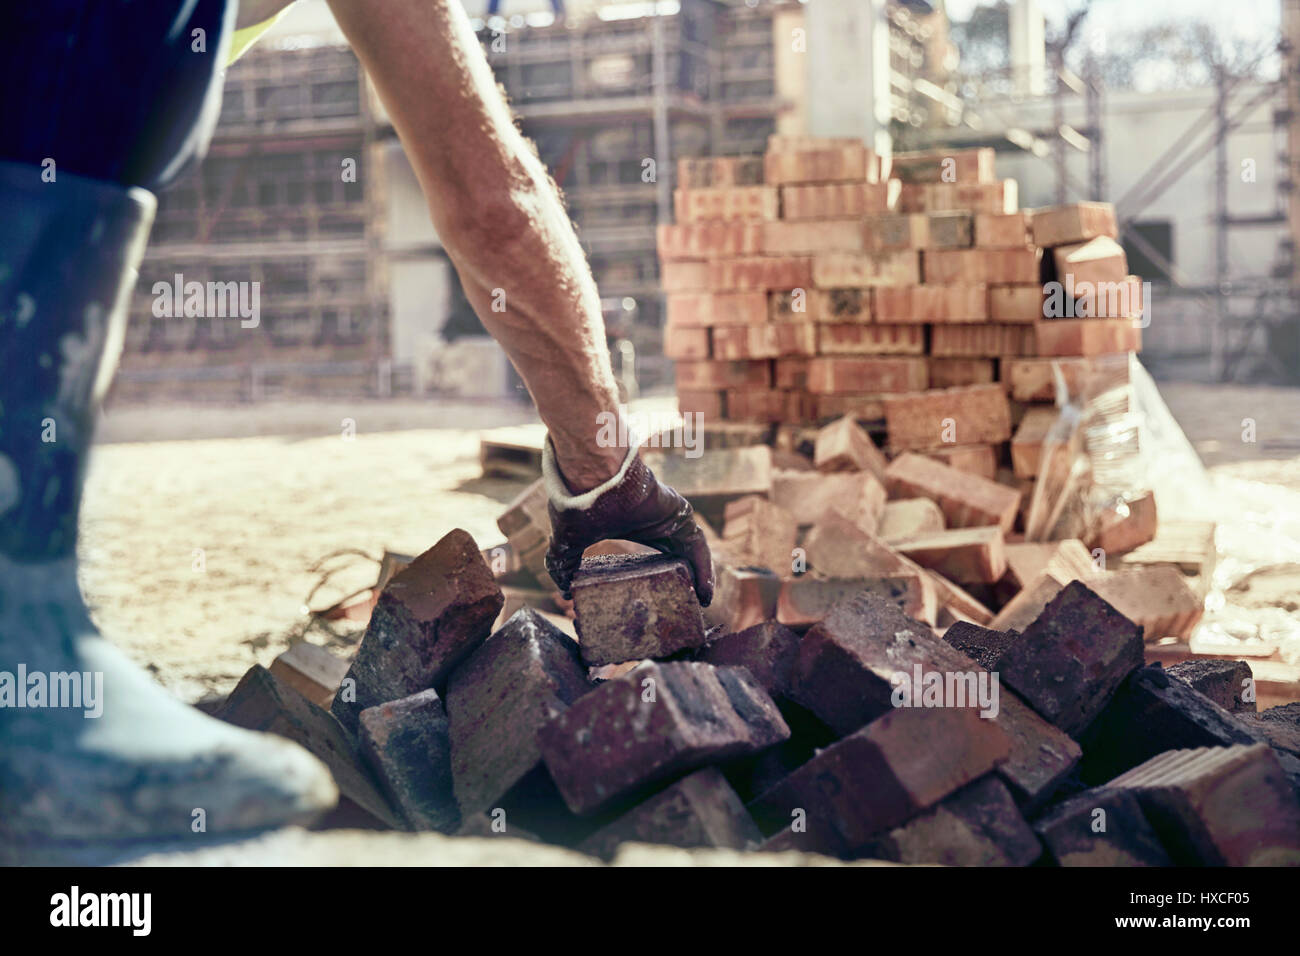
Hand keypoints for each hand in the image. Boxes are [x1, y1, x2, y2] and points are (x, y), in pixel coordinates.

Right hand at [543, 447, 713, 606]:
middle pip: (675, 555)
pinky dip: (704, 570)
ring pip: (690, 552)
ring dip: (697, 576)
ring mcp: (668, 517)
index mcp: (630, 527)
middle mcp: (652, 521)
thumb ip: (564, 563)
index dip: (656, 576)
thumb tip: (563, 591)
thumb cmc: (579, 504)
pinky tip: (704, 593)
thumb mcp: (569, 540)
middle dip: (682, 579)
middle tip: (683, 604)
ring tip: (698, 602)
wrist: (591, 478)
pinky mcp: (680, 514)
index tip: (657, 598)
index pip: (650, 554)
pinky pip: (697, 547)